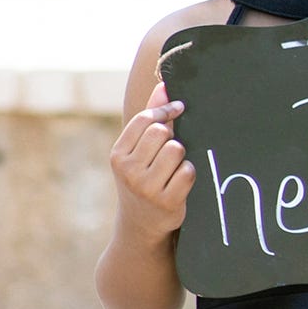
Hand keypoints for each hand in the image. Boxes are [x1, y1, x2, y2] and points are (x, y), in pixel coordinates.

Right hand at [109, 83, 192, 241]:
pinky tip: (180, 183)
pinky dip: (189, 173)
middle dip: (172, 137)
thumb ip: (151, 118)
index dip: (165, 109)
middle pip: (162, 133)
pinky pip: (189, 171)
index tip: (180, 107)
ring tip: (173, 169)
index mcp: (118, 154)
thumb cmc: (143, 177)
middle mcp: (128, 170)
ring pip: (177, 150)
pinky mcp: (166, 201)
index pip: (145, 119)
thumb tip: (165, 85)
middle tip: (169, 152)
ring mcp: (146, 187)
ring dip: (182, 156)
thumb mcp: (137, 151)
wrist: (141, 223)